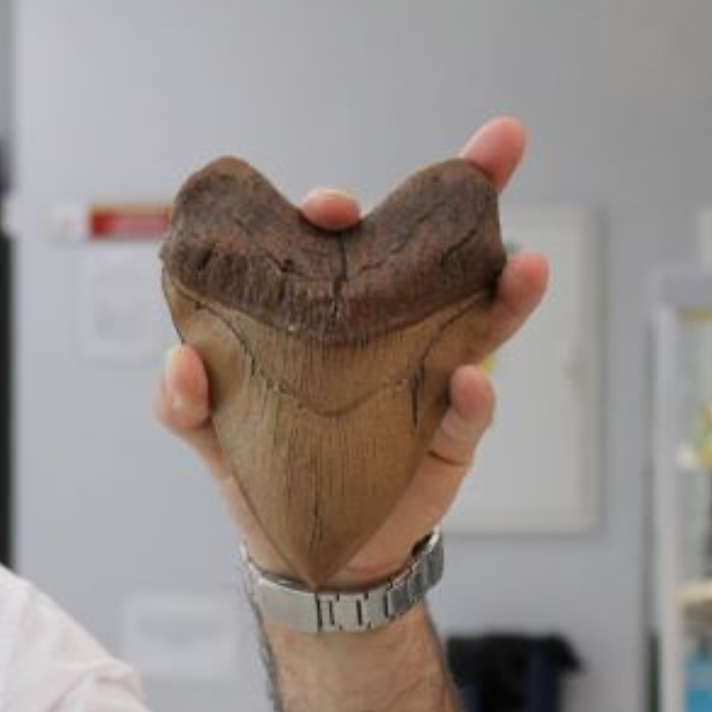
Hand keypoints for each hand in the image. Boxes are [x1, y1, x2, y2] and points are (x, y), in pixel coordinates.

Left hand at [153, 116, 550, 584]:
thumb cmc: (264, 470)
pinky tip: (470, 382)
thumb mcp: (210, 432)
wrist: (311, 551)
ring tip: (530, 263)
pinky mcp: (449, 430)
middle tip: (485, 159)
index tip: (332, 206)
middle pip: (427, 251)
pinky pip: (473, 410)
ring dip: (509, 284)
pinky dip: (476, 398)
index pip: (332, 240)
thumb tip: (181, 361)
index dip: (332, 211)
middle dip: (460, 195)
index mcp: (322, 309)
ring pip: (479, 315)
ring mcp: (426, 371)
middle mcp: (383, 326)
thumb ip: (184, 399)